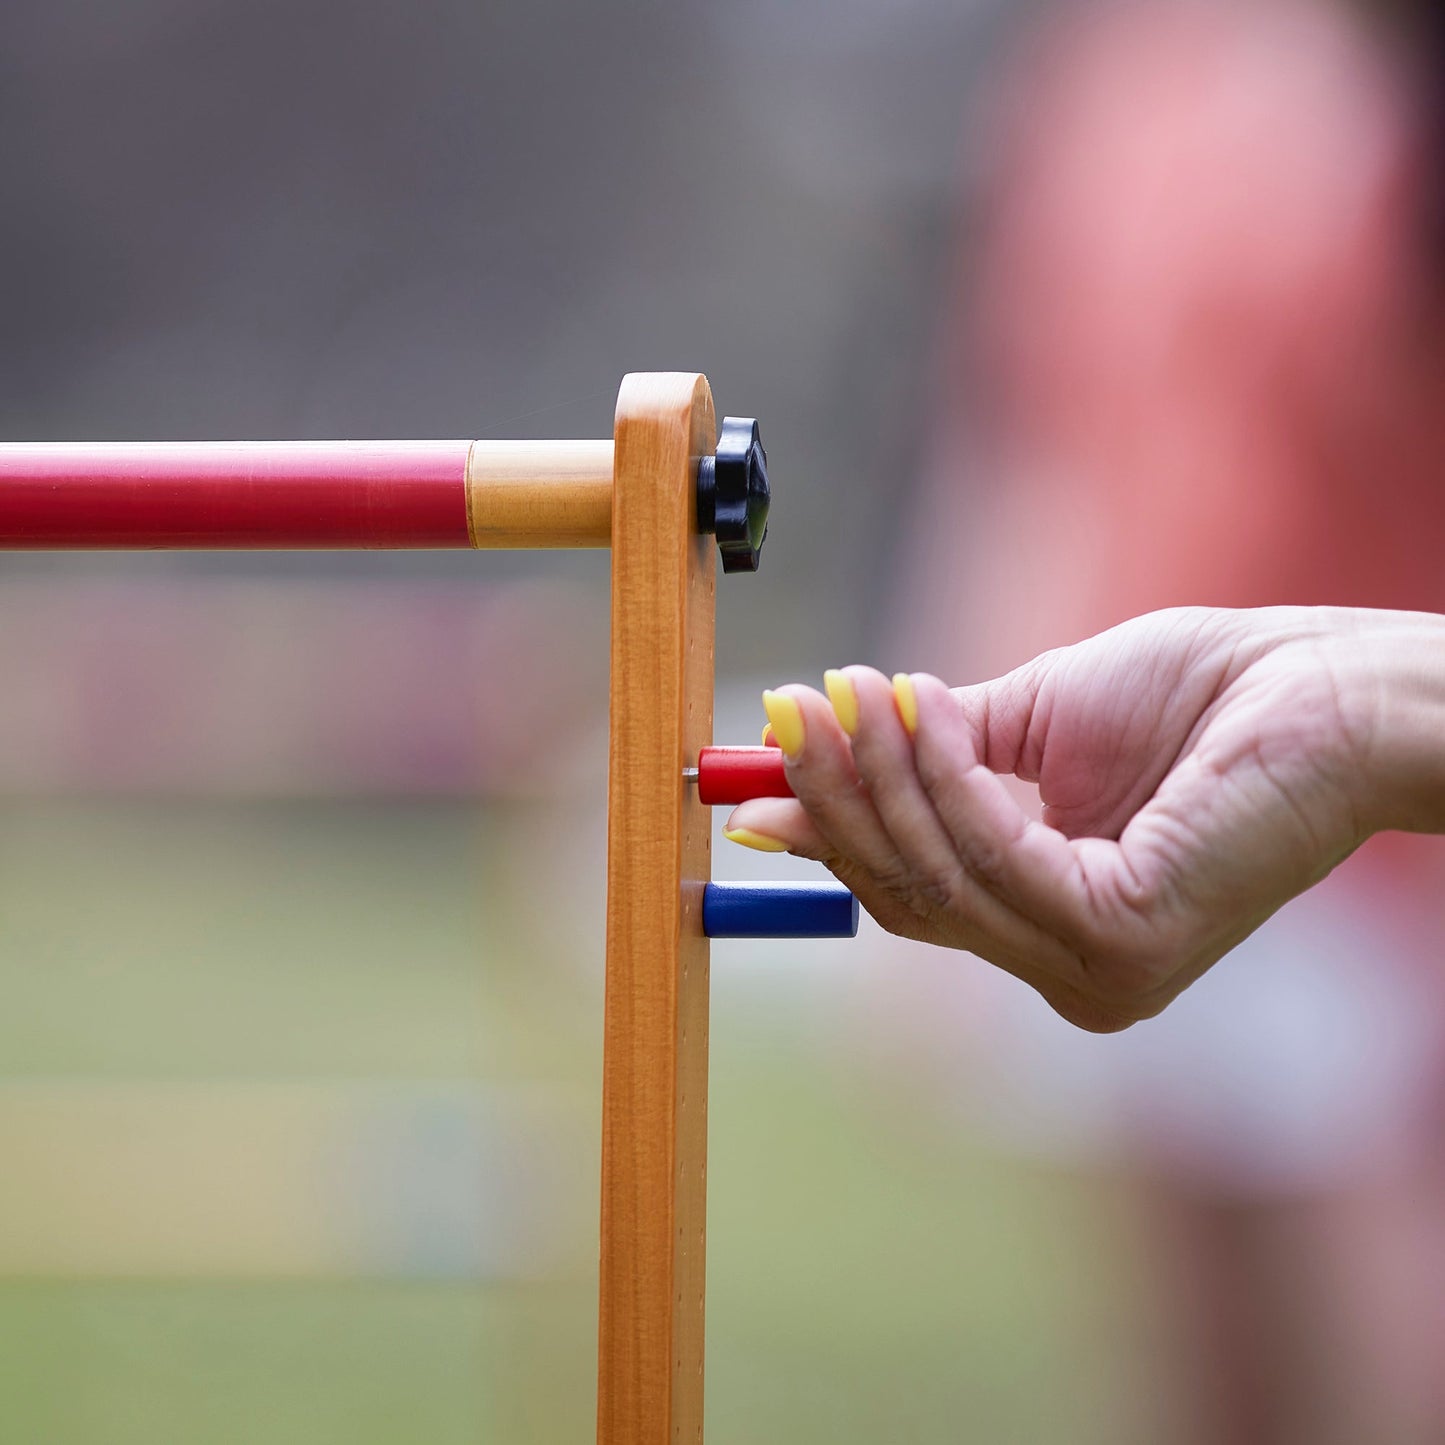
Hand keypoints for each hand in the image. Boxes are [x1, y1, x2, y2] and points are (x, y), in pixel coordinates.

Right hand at [725, 607, 1444, 1031]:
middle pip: (907, 896)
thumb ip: (925, 762)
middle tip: (792, 710)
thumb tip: (805, 768)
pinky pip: (994, 855)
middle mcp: (1070, 973)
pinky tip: (927, 709)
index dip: (831, 832)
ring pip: (940, 876)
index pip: (911, 895)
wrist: (1317, 683)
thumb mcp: (1022, 728)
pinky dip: (947, 777)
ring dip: (882, 775)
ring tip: (852, 689)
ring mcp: (1097, 972)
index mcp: (1049, 930)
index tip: (761, 771)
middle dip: (839, 799)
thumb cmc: (1189, 696)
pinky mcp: (1123, 939)